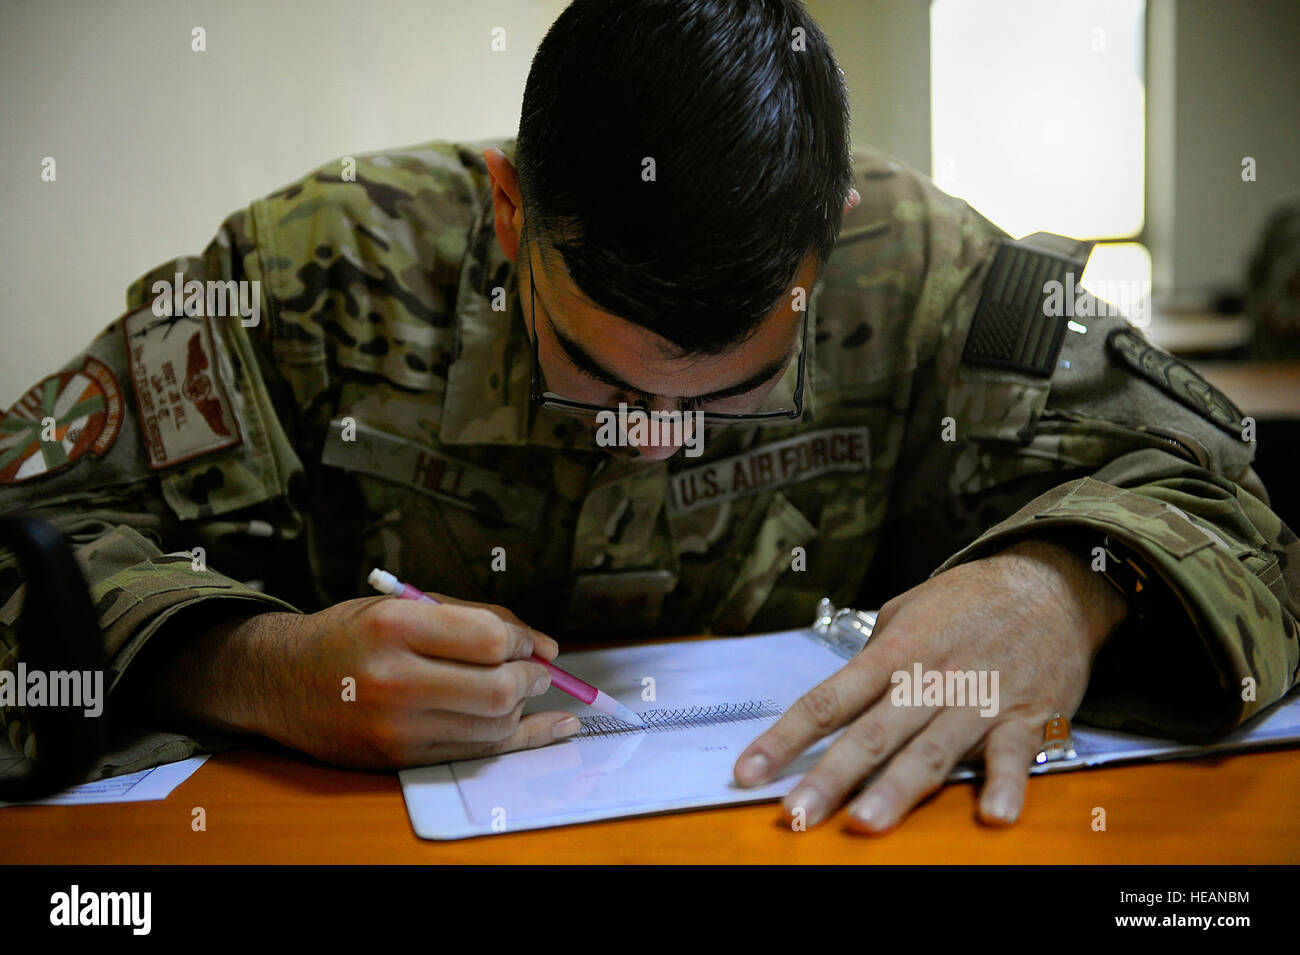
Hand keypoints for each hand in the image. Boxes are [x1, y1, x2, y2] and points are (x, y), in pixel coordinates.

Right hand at [155, 594, 579, 769]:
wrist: (278, 679)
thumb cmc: (349, 635)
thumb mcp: (402, 605)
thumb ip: (472, 618)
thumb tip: (543, 645)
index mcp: (395, 626)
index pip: (489, 640)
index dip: (524, 642)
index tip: (532, 643)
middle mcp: (394, 678)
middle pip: (497, 689)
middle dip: (533, 679)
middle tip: (540, 671)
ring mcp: (395, 725)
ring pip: (491, 726)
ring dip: (522, 709)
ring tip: (522, 692)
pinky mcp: (397, 757)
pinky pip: (473, 752)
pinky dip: (517, 739)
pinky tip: (551, 727)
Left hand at [733, 537, 1126, 832]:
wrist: (1053, 583)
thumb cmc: (972, 598)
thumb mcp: (909, 608)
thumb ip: (876, 653)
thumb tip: (844, 691)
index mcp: (894, 652)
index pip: (827, 700)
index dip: (784, 739)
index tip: (748, 772)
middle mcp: (930, 679)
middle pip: (871, 733)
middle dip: (831, 776)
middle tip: (797, 815)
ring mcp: (977, 701)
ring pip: (932, 751)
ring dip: (898, 789)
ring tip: (866, 823)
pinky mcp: (1026, 718)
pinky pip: (1014, 757)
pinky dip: (1006, 785)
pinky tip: (993, 816)